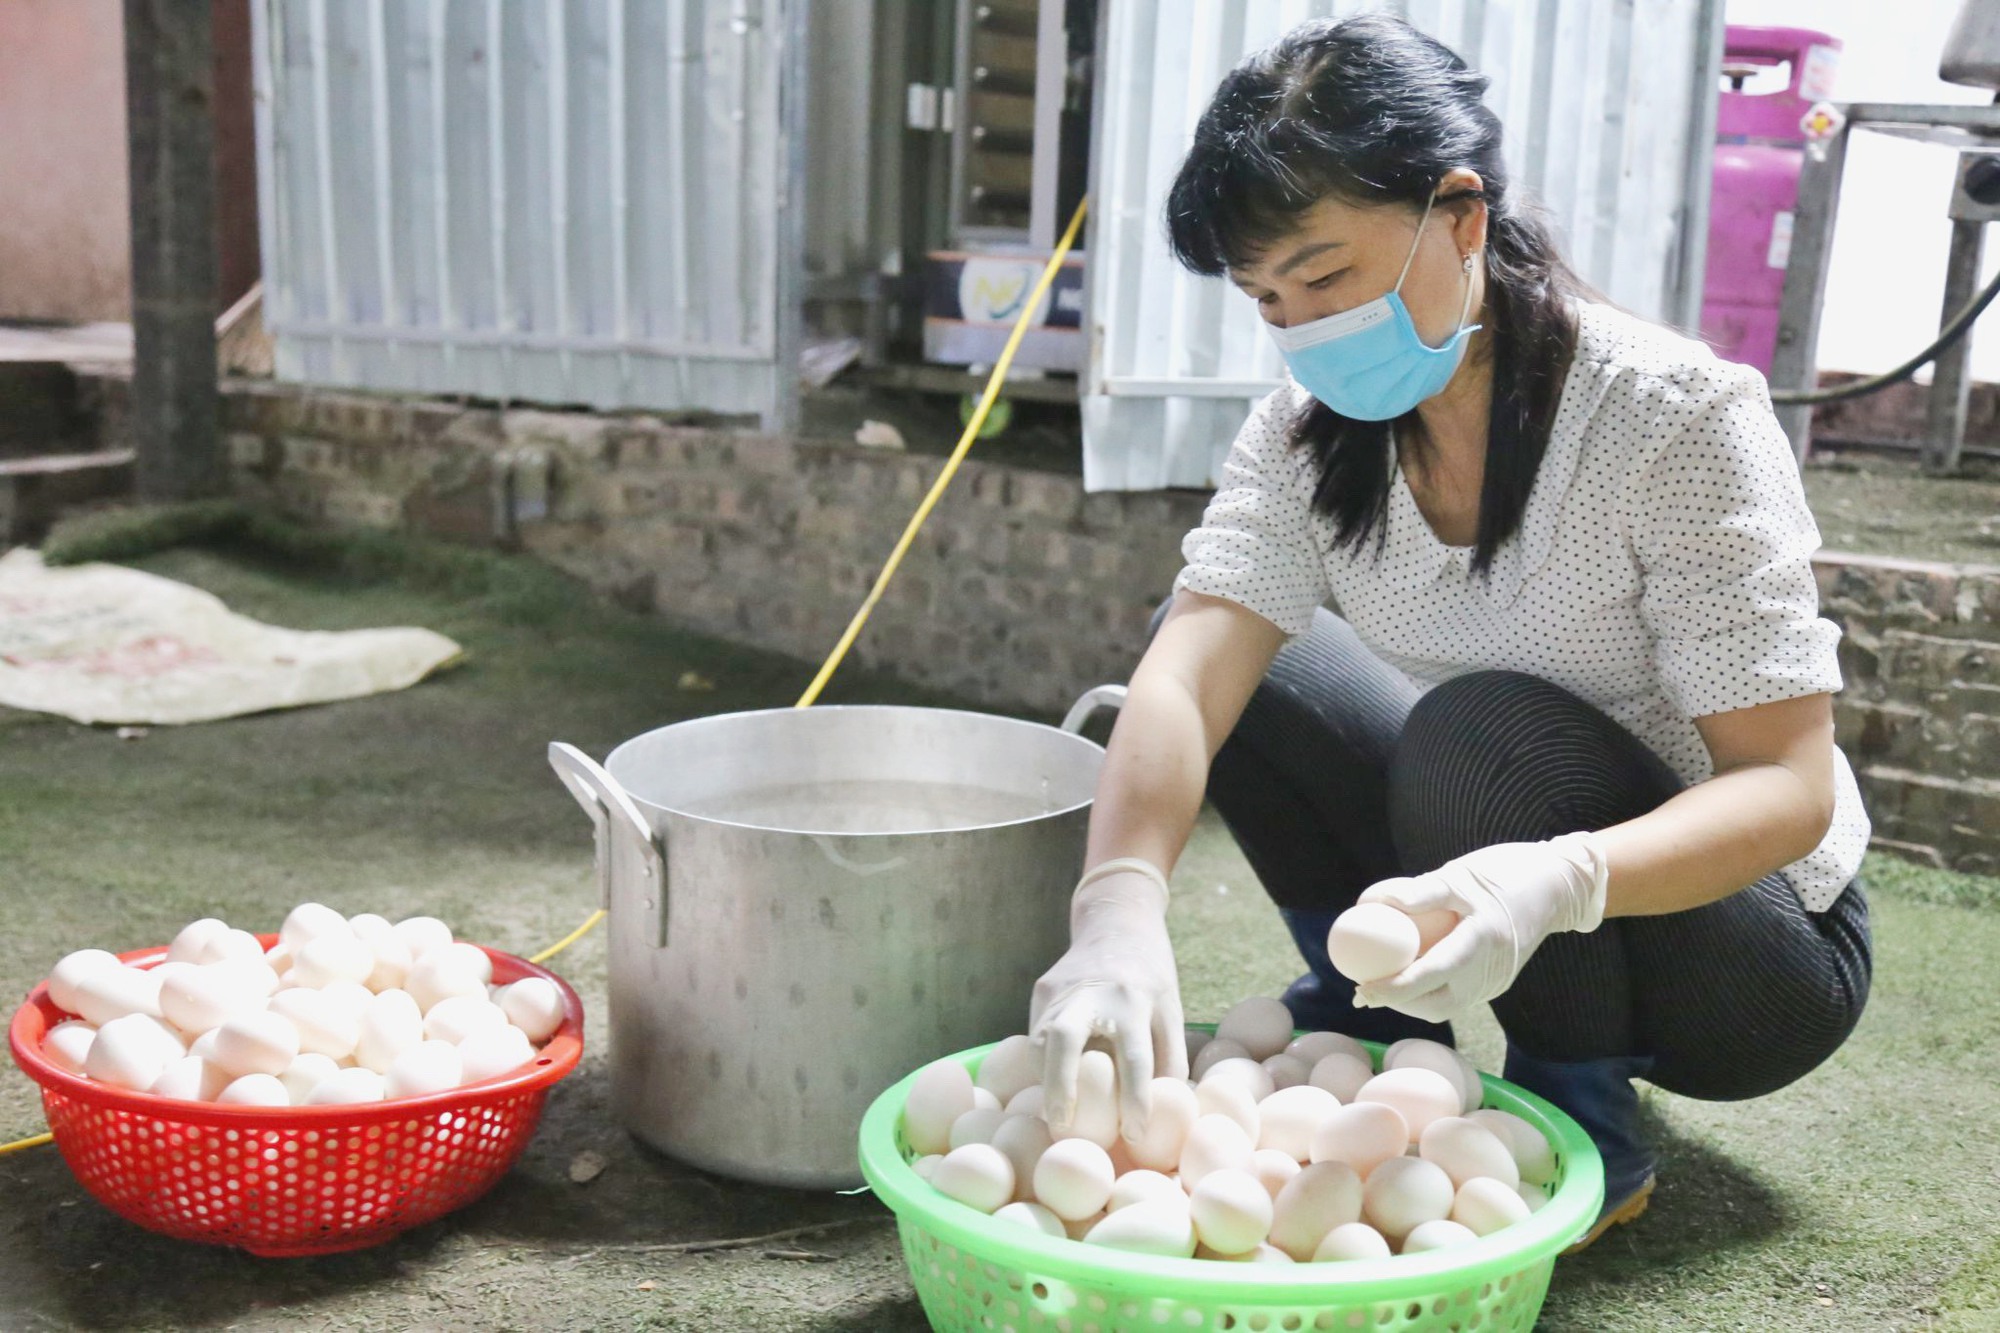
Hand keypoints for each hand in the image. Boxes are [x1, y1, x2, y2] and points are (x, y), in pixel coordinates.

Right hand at [1029, 864, 1187, 1140]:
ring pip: (1042, 1039)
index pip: (1135, 1058)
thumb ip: (1168, 1059)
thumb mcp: (1171, 1010)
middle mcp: (1094, 993)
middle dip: (1060, 1087)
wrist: (1118, 921)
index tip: (1134, 1135)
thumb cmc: (1152, 978)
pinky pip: (1037, 1033)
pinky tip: (1050, 1082)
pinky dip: (1043, 1061)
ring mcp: (1062, 989)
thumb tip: (1163, 1115)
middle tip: (1062, 1126)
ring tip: (1055, 1114)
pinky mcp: (1043, 989)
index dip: (1135, 1100)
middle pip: (1065, 1041)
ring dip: (1046, 1079)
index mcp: (1135, 1000)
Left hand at [1351, 832, 1608, 1023]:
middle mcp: (1492, 968)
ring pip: (1447, 1006)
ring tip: (1379, 986)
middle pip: (1438, 1003)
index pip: (1433, 972)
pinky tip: (1409, 977)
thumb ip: (1419, 891)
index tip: (1363, 988)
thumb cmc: (1503, 873)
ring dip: (1412, 1001)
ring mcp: (1498, 980)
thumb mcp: (1459, 874)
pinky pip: (1458, 996)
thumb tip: (1370, 903)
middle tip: (1363, 991)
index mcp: (1484, 937)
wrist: (1558, 887)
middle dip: (1398, 1002)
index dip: (1396, 986)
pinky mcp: (1498, 982)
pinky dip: (1431, 991)